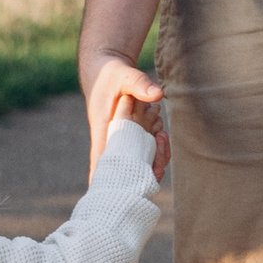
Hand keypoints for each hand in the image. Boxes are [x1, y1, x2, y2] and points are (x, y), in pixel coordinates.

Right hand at [83, 51, 168, 180]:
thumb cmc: (111, 74)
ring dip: (154, 158)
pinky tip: (162, 134)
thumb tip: (157, 95)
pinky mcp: (131, 137)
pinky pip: (145, 151)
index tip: (121, 190)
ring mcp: (121, 140)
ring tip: (161, 136)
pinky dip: (156, 148)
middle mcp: (111, 139)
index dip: (109, 179)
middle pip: (124, 168)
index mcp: (103, 130)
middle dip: (145, 169)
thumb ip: (138, 84)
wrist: (107, 71)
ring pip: (137, 162)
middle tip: (159, 159)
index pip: (101, 161)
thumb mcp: (122, 74)